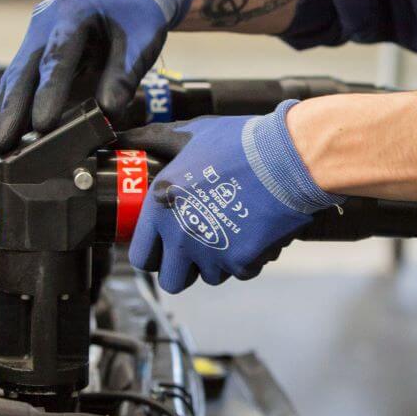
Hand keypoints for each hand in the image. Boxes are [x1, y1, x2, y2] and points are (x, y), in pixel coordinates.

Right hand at [0, 0, 192, 158]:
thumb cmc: (138, 17)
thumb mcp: (142, 41)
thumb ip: (124, 76)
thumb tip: (108, 113)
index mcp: (73, 12)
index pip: (58, 57)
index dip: (49, 92)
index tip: (42, 126)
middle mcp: (45, 21)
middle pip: (23, 70)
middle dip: (11, 112)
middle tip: (0, 147)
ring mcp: (36, 35)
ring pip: (14, 78)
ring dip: (3, 116)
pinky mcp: (35, 50)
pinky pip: (20, 81)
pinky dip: (11, 109)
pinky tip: (2, 136)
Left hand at [117, 101, 344, 292]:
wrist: (289, 158)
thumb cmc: (240, 144)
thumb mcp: (190, 135)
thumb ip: (156, 141)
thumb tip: (127, 137)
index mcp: (160, 207)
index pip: (141, 257)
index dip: (153, 254)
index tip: (164, 248)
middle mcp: (180, 236)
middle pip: (171, 280)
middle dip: (184, 268)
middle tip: (197, 248)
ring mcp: (211, 253)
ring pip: (209, 277)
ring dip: (217, 262)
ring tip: (230, 232)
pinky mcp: (242, 262)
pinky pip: (241, 271)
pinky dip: (247, 258)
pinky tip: (253, 232)